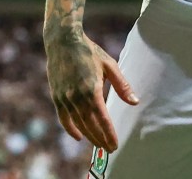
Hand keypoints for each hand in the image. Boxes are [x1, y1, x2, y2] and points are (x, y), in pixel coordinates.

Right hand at [45, 30, 137, 151]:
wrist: (63, 42)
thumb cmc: (90, 52)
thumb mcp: (110, 65)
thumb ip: (122, 86)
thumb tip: (135, 102)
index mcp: (92, 89)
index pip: (102, 118)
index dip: (109, 133)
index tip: (115, 144)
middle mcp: (77, 97)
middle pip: (90, 124)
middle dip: (101, 138)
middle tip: (109, 148)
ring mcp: (65, 98)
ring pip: (78, 123)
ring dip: (89, 136)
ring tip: (99, 144)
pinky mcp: (56, 96)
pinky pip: (63, 118)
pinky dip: (71, 128)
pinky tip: (79, 136)